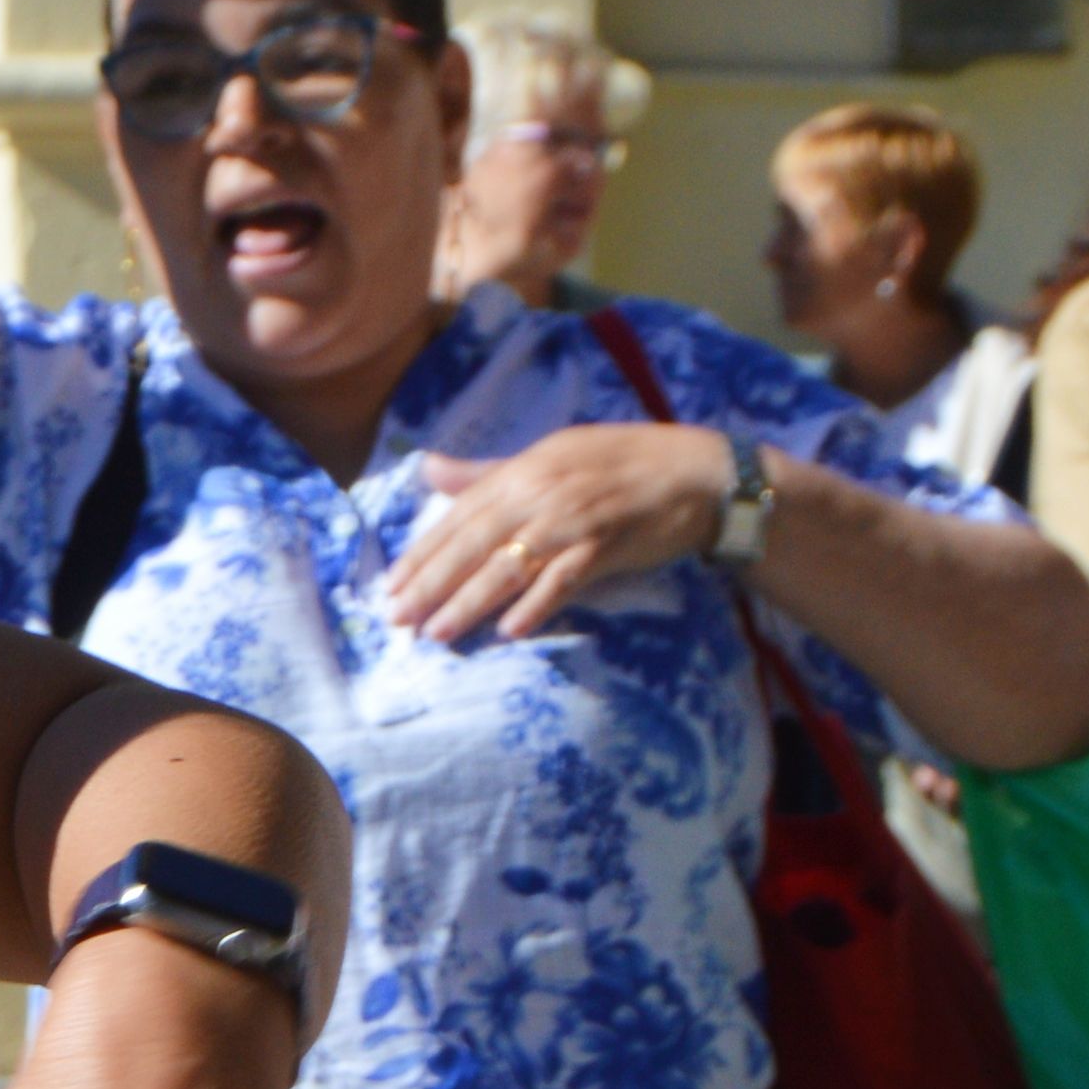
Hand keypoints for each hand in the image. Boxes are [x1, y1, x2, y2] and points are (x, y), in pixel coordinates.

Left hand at [381, 425, 732, 644]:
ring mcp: (573, 519)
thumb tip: (428, 469)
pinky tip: (510, 629)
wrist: (698, 473)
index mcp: (523, 469)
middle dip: (432, 583)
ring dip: (470, 601)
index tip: (390, 585)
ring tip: (436, 632)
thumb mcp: (551, 456)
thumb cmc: (621, 464)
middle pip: (475, 543)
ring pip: (510, 565)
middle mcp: (541, 491)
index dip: (423, 552)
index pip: (459, 515)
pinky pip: (564, 579)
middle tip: (398, 618)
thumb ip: (488, 472)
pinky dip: (537, 604)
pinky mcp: (607, 545)